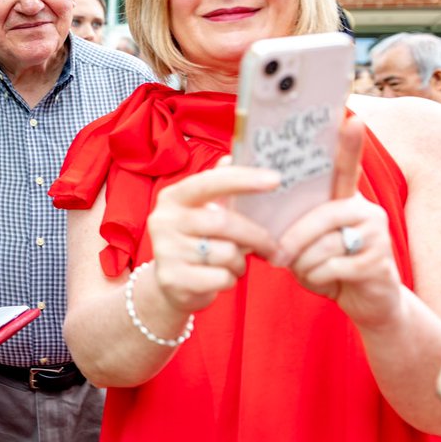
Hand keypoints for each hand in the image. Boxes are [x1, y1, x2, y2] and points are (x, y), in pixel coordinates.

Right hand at [145, 159, 279, 314]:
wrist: (169, 284)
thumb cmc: (196, 242)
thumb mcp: (203, 212)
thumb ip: (218, 188)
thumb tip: (231, 157)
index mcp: (173, 198)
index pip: (209, 183)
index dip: (243, 180)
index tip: (276, 180)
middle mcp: (164, 220)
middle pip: (224, 222)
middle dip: (256, 235)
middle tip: (273, 246)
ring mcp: (166, 250)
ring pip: (227, 253)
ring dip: (240, 262)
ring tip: (233, 263)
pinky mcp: (173, 279)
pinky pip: (222, 278)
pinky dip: (230, 280)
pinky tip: (221, 277)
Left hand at [277, 117, 402, 328]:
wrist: (363, 300)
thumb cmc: (322, 261)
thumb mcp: (298, 235)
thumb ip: (278, 213)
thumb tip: (231, 176)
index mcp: (342, 197)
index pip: (345, 167)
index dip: (349, 145)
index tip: (353, 119)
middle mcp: (364, 208)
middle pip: (316, 218)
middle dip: (290, 242)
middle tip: (277, 257)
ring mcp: (375, 233)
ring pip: (319, 247)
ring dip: (304, 265)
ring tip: (310, 269)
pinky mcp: (378, 261)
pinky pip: (330, 267)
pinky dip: (317, 279)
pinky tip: (328, 281)